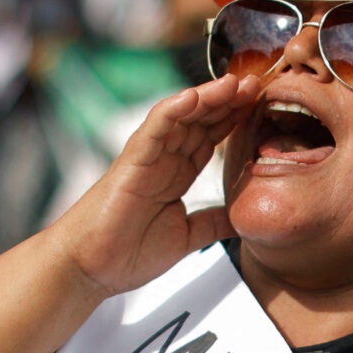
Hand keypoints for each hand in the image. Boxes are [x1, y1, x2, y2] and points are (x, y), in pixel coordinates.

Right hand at [46, 73, 256, 297]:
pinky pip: (153, 129)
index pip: (210, 138)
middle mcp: (164, 160)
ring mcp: (147, 158)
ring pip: (181, 117)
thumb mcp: (186, 236)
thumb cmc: (127, 252)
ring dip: (208, 98)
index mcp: (176, 174)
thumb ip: (212, 223)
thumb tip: (242, 219)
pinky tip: (194, 97)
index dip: (235, 120)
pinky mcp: (131, 162)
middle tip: (258, 85)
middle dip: (229, 102)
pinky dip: (173, 111)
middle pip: (200, 121)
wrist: (89, 269)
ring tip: (236, 83)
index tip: (263, 107)